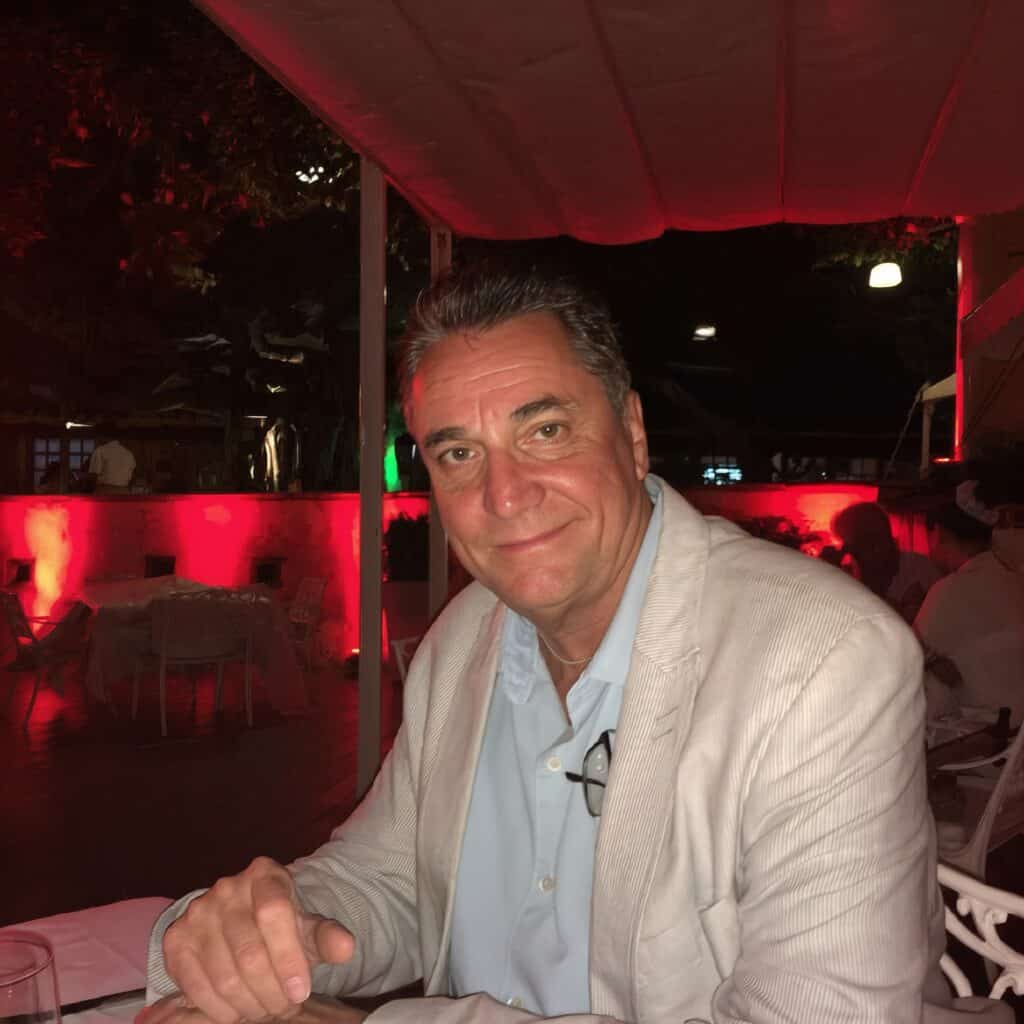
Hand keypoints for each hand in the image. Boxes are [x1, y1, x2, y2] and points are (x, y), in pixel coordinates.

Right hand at [163, 857, 355, 1023]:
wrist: (241, 922)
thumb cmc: (280, 927)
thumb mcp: (306, 927)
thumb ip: (326, 936)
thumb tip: (346, 948)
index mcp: (265, 874)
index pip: (275, 913)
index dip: (288, 958)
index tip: (301, 991)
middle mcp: (227, 888)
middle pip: (249, 952)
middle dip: (271, 992)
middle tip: (285, 1009)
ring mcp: (197, 912)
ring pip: (224, 975)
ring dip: (249, 1005)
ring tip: (266, 1011)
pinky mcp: (176, 940)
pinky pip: (196, 987)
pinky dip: (220, 1009)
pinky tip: (238, 1012)